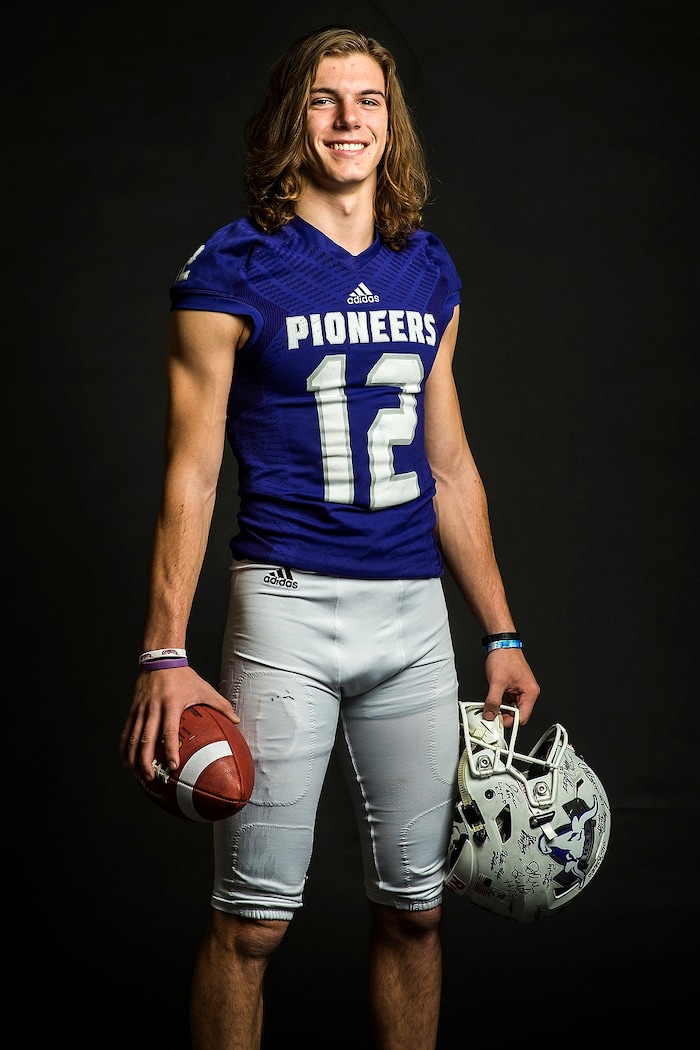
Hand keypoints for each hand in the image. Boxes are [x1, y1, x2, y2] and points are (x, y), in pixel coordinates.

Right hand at [118, 666, 238, 780]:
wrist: (161, 659)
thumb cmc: (184, 676)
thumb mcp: (204, 688)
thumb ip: (221, 705)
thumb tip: (237, 720)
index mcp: (172, 704)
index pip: (168, 731)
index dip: (170, 750)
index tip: (173, 766)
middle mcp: (153, 708)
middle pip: (146, 739)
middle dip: (147, 761)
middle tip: (152, 777)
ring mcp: (141, 710)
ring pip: (132, 738)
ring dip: (133, 758)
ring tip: (139, 775)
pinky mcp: (133, 710)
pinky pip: (126, 732)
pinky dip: (124, 748)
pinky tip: (127, 761)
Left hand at [481, 649, 539, 727]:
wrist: (501, 644)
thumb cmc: (505, 657)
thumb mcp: (496, 682)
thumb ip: (493, 701)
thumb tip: (490, 714)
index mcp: (530, 692)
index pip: (522, 717)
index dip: (509, 722)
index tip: (497, 724)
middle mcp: (527, 692)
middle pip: (517, 714)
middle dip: (504, 716)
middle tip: (492, 716)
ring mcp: (520, 690)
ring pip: (510, 708)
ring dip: (500, 709)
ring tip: (491, 706)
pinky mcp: (513, 688)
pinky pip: (507, 701)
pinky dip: (499, 702)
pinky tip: (492, 700)